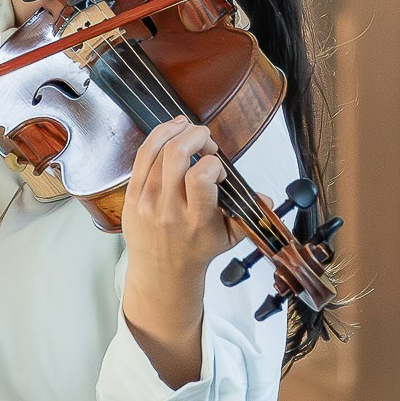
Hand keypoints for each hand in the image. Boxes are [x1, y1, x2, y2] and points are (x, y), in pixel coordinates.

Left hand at [119, 117, 231, 386]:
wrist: (161, 272)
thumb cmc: (195, 250)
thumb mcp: (228, 237)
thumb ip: (248, 216)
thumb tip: (268, 199)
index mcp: (196, 219)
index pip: (201, 176)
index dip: (213, 162)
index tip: (217, 168)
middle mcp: (169, 209)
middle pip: (176, 154)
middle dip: (196, 135)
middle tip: (206, 139)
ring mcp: (147, 201)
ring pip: (157, 150)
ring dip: (176, 131)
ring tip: (189, 128)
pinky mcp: (131, 195)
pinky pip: (141, 157)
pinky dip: (157, 137)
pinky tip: (170, 131)